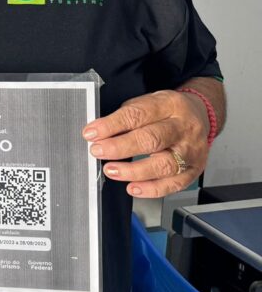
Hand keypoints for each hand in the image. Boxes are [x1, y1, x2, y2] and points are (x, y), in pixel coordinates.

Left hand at [82, 89, 208, 197]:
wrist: (200, 115)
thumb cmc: (167, 111)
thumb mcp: (147, 102)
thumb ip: (126, 116)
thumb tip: (99, 133)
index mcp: (169, 105)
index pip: (137, 114)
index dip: (111, 125)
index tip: (91, 133)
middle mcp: (183, 128)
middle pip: (152, 139)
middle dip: (120, 147)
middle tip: (98, 151)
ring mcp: (191, 150)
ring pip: (164, 165)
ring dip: (133, 171)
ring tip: (111, 170)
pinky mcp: (194, 170)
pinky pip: (174, 184)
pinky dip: (152, 189)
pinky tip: (133, 187)